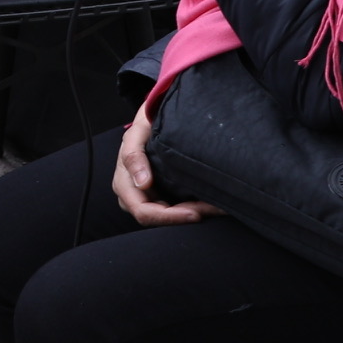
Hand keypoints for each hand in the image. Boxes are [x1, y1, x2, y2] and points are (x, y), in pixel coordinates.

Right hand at [112, 104, 215, 227]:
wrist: (154, 123)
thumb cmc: (143, 128)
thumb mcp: (135, 135)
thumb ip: (134, 157)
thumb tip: (143, 184)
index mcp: (124, 186)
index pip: (144, 212)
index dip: (169, 217)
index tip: (195, 213)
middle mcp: (136, 197)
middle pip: (161, 219)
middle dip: (187, 216)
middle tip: (214, 209)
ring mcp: (150, 199)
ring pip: (173, 216)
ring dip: (196, 213)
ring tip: (218, 206)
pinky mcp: (164, 197)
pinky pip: (180, 209)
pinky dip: (197, 207)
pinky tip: (212, 203)